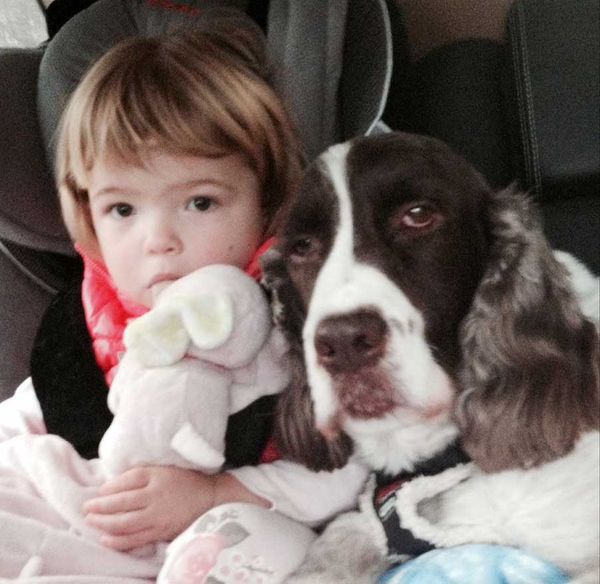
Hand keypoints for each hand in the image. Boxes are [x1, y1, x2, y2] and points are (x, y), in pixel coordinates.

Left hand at [83, 465, 215, 550]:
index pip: (128, 480)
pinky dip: (118, 541)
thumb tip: (113, 484)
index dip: (110, 487)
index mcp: (157, 477)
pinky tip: (106, 539)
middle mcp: (157, 497)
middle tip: (86, 508)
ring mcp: (159, 517)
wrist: (209, 498)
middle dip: (100, 507)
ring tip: (91, 522)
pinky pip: (136, 539)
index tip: (98, 491)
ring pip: (125, 523)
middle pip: (122, 503)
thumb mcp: (164, 469)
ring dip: (104, 524)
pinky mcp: (161, 532)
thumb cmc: (184, 480)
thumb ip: (141, 474)